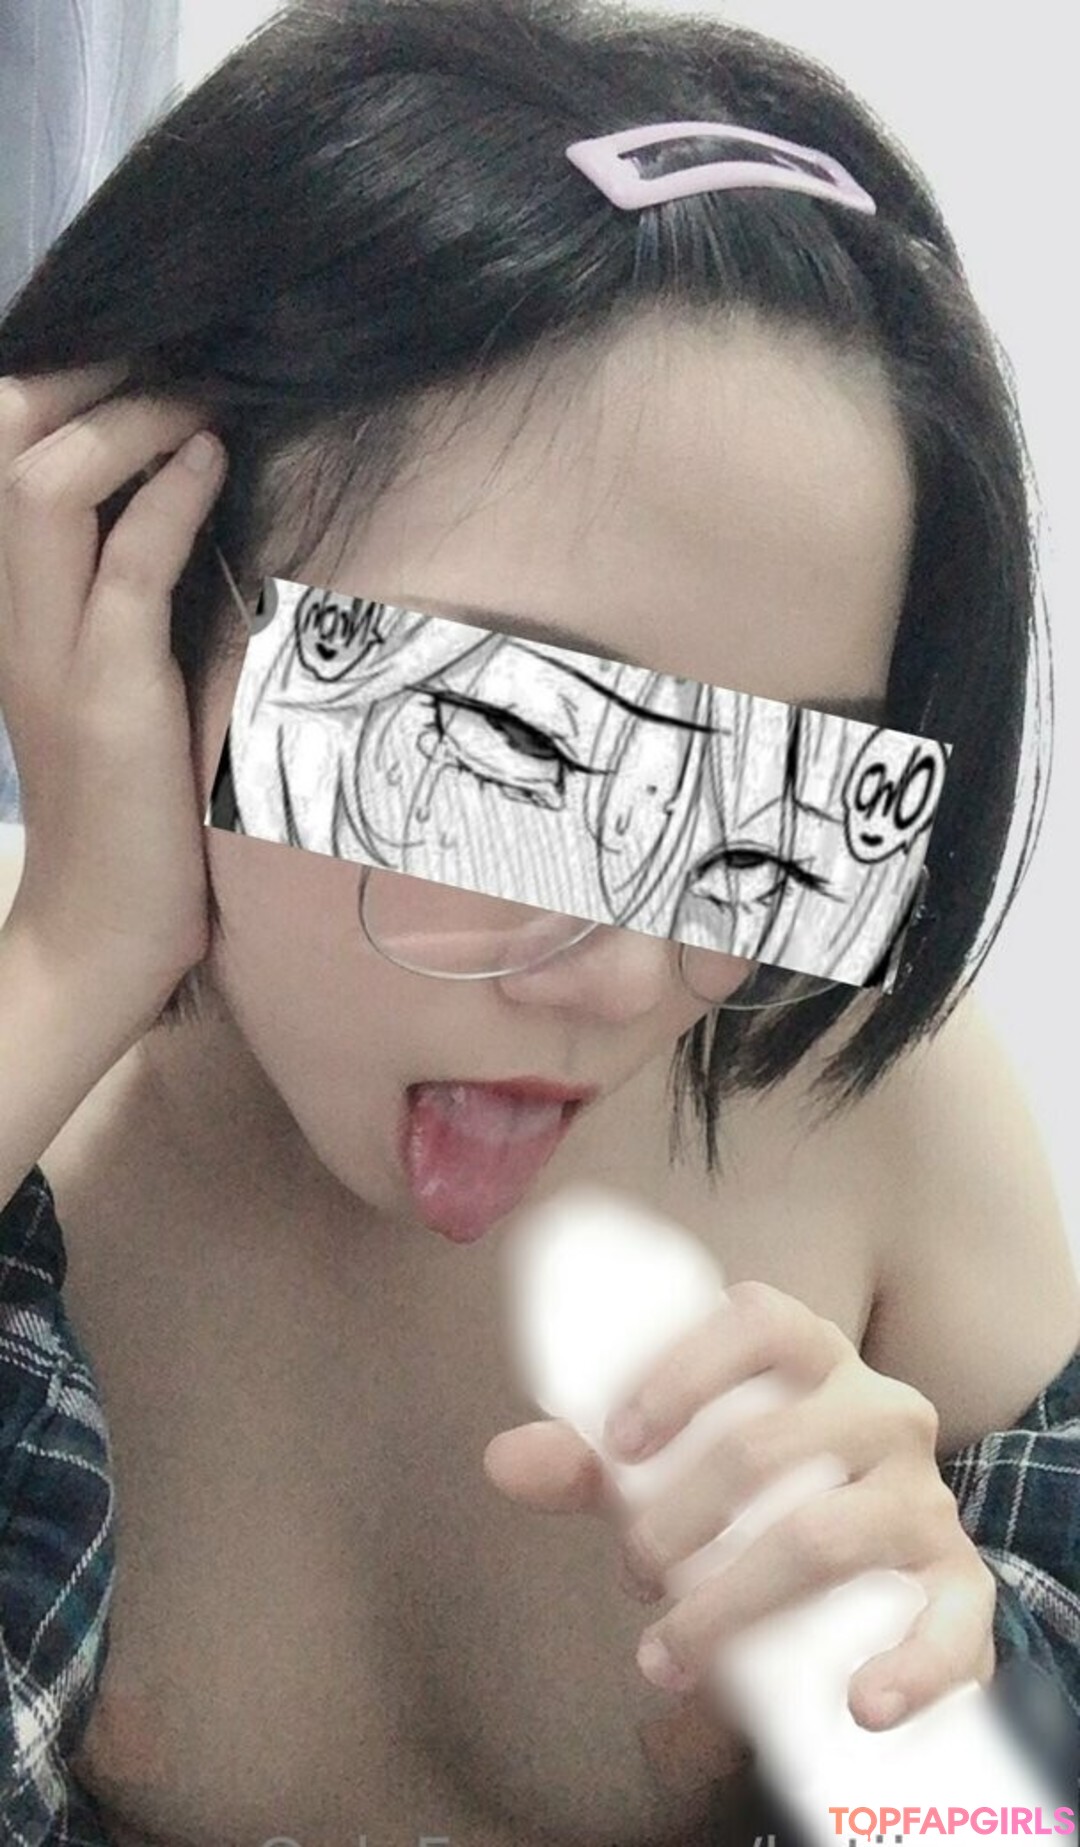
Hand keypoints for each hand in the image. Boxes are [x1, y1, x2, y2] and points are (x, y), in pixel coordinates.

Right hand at [0, 364, 228, 1016]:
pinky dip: (171, 500)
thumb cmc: (131, 811)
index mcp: (11, 610)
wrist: (105, 932)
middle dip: (81, 377)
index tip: (137, 357)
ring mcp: (52, 655)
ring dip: (128, 424)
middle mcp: (12, 618)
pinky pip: (126, 567)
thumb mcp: (118, 683)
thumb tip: (191, 505)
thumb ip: (130, 597)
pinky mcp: (107, 695)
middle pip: (1, 447)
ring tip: (196, 399)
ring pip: (46, 489)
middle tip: (168, 357)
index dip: (54, 387)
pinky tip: (214, 461)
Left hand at [484, 1281, 996, 1736]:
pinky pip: (951, 1625)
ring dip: (730, 1605)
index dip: (682, 1372)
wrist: (880, 1574)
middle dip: (676, 1517)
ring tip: (665, 1658)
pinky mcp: (962, 1589)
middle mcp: (882, 1412)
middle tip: (631, 1571)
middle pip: (768, 1445)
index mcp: (816, 1358)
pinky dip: (907, 1669)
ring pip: (827, 1536)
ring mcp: (928, 1500)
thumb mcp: (682, 1472)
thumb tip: (503, 1458)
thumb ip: (595, 1464)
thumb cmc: (759, 1501)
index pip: (759, 1319)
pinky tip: (858, 1704)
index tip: (619, 1445)